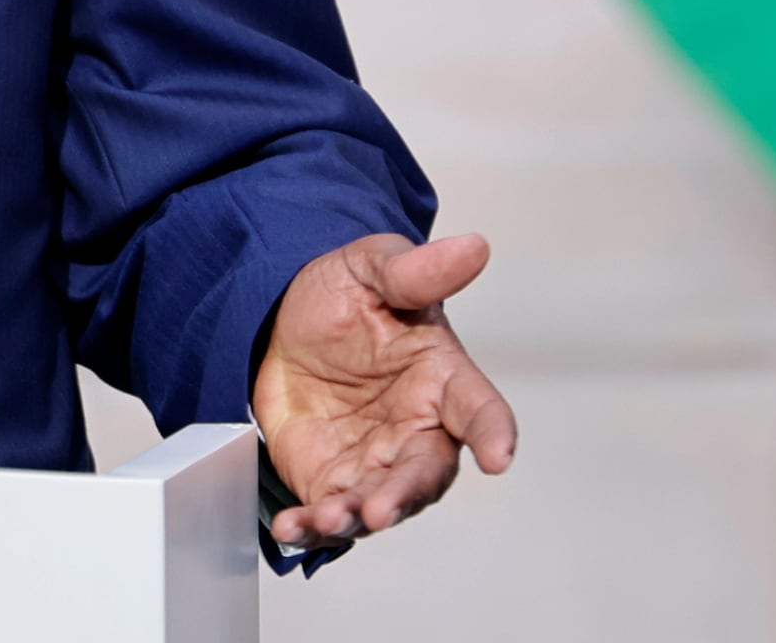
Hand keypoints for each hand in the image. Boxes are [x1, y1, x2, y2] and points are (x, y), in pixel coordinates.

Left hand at [250, 233, 517, 550]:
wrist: (277, 320)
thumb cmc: (342, 296)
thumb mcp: (370, 269)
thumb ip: (417, 271)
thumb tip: (475, 247)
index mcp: (440, 378)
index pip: (479, 408)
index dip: (493, 433)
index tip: (499, 457)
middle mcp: (417, 429)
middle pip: (427, 473)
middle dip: (406, 495)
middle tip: (382, 508)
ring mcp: (376, 461)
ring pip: (380, 502)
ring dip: (357, 517)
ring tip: (329, 518)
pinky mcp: (334, 480)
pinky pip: (331, 513)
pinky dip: (313, 527)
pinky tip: (291, 528)